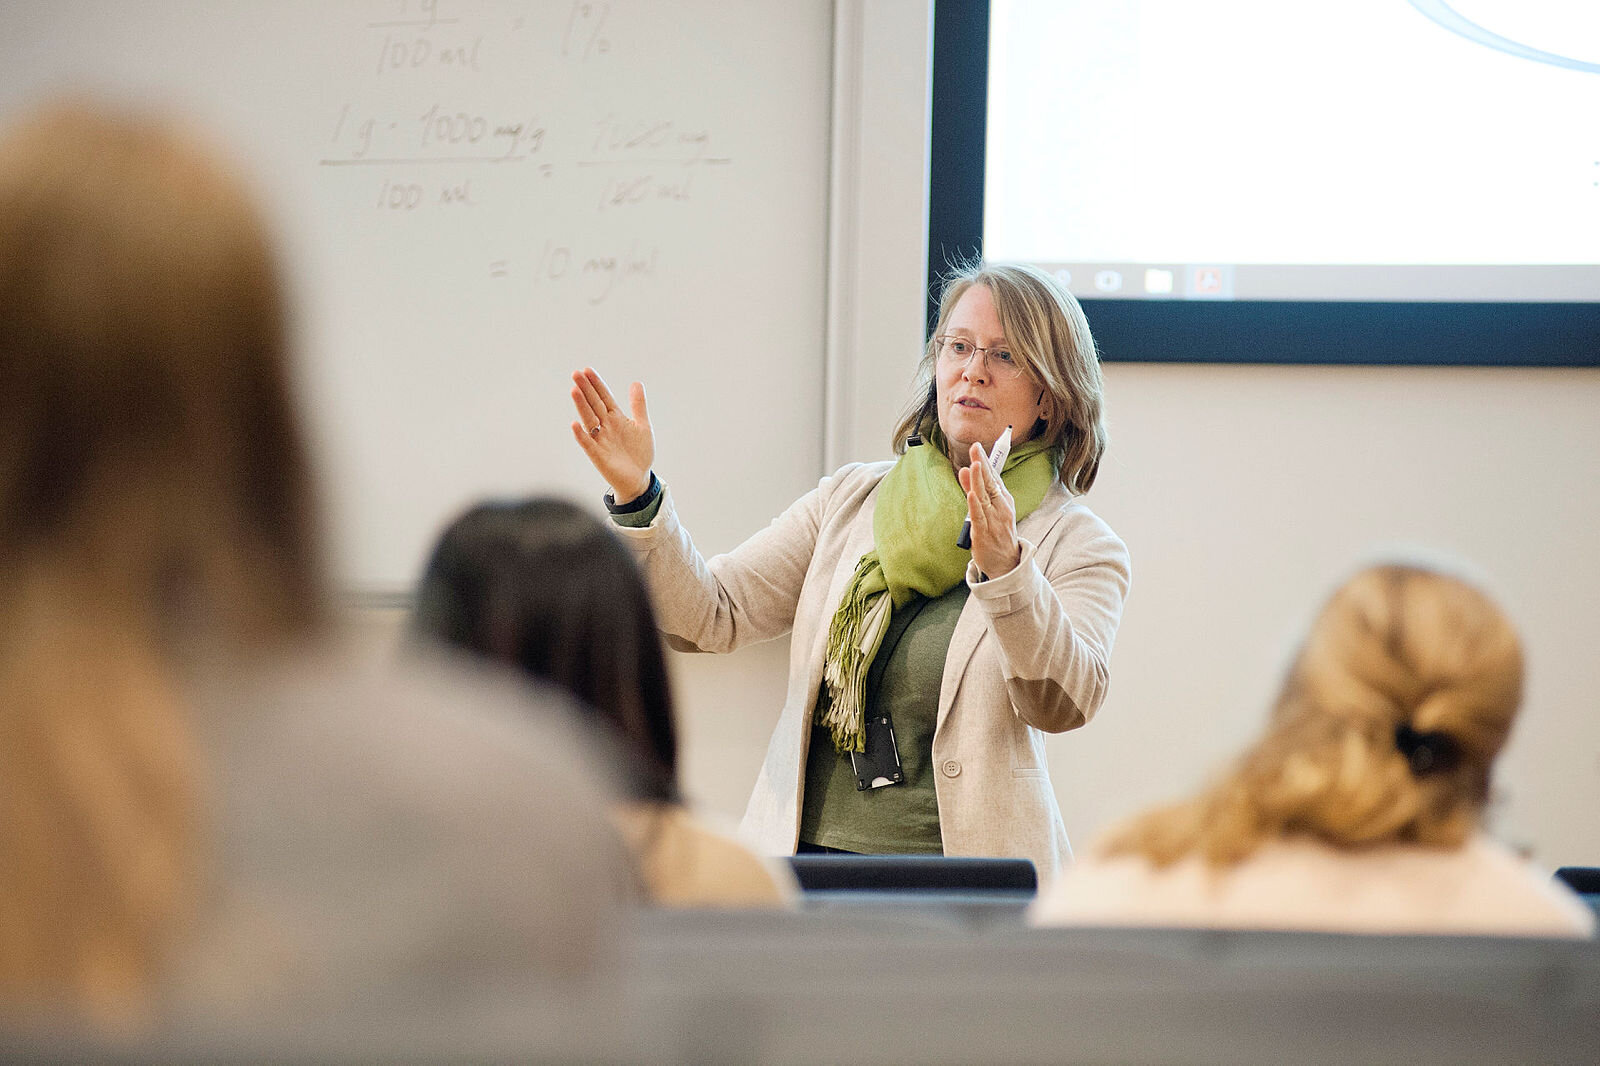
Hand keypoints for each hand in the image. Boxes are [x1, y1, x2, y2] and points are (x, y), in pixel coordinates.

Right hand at [570, 367, 653, 501]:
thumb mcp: (642, 425)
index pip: (604, 397)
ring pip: (589, 419)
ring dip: (581, 406)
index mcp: (616, 418)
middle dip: (586, 389)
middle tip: (576, 374)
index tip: (587, 370)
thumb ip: (638, 405)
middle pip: (594, 405)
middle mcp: (605, 426)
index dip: (597, 384)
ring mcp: (600, 440)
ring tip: (574, 390)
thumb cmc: (639, 452)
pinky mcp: (598, 456)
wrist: (639, 478)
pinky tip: (575, 424)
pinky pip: (588, 444)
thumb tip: (636, 382)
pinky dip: (581, 434)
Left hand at [957, 441, 1020, 577]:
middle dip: (982, 464)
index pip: (994, 477)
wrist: (1006, 563)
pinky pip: (979, 517)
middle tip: (976, 447)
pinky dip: (975, 505)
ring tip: (974, 465)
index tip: (978, 446)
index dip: (986, 461)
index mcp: (1003, 500)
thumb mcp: (992, 509)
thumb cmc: (998, 533)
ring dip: (979, 481)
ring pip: (984, 498)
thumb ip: (978, 490)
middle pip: (990, 483)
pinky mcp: (984, 533)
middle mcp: (1000, 508)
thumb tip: (967, 470)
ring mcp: (993, 520)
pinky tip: (971, 495)